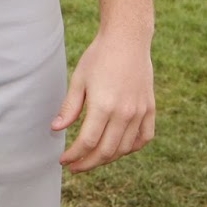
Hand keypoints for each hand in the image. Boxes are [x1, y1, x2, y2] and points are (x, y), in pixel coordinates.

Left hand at [53, 29, 154, 171]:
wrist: (127, 41)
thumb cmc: (98, 57)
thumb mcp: (78, 80)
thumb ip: (69, 108)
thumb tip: (56, 129)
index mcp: (103, 106)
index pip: (88, 142)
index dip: (74, 155)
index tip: (63, 160)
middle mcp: (125, 114)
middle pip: (107, 151)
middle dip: (89, 163)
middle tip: (74, 166)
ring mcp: (140, 113)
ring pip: (125, 148)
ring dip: (108, 158)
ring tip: (92, 158)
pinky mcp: (150, 109)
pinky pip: (144, 138)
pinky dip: (131, 148)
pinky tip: (119, 148)